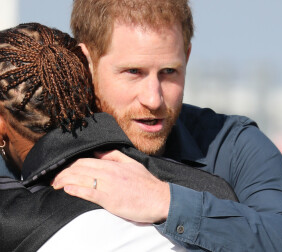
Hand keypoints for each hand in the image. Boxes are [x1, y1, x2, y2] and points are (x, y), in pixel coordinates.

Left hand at [52, 150, 169, 222]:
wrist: (159, 198)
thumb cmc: (146, 182)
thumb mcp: (131, 163)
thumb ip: (114, 155)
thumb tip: (98, 151)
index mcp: (113, 164)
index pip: (85, 160)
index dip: (70, 165)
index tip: (62, 170)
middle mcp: (109, 172)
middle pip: (79, 168)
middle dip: (63, 173)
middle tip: (54, 179)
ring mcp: (109, 186)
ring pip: (81, 179)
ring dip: (65, 181)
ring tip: (55, 185)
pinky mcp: (110, 200)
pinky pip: (89, 193)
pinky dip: (76, 190)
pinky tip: (67, 190)